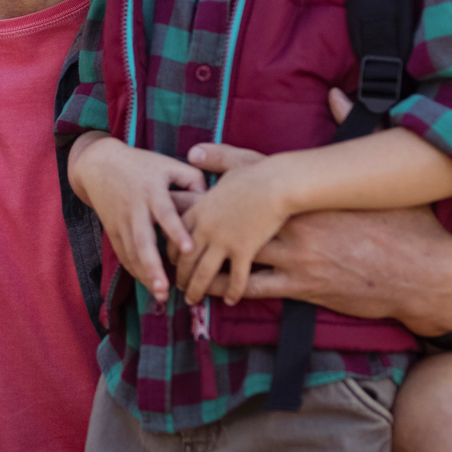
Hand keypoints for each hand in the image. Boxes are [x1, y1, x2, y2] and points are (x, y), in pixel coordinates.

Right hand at [68, 132, 205, 301]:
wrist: (99, 164)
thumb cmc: (141, 164)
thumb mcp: (167, 164)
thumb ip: (192, 178)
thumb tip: (208, 198)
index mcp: (152, 191)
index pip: (165, 214)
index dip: (177, 231)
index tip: (189, 249)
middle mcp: (135, 209)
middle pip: (142, 241)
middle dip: (153, 266)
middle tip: (166, 288)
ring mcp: (121, 222)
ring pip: (132, 253)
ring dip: (145, 275)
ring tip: (160, 295)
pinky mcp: (112, 231)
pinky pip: (123, 254)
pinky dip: (135, 270)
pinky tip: (149, 285)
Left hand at [174, 144, 286, 306]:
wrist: (278, 183)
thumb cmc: (258, 173)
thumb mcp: (231, 162)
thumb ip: (210, 159)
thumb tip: (193, 151)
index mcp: (200, 209)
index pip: (176, 236)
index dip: (173, 252)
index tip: (174, 262)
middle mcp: (205, 228)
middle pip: (185, 259)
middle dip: (180, 276)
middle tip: (179, 287)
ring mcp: (223, 241)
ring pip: (203, 273)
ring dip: (197, 289)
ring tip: (194, 299)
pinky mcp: (243, 251)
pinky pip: (234, 278)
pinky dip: (231, 291)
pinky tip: (231, 300)